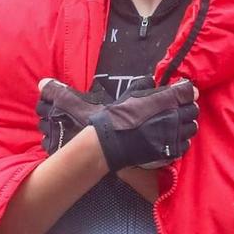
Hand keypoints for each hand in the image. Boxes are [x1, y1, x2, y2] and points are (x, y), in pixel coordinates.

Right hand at [42, 78, 198, 171]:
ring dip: (187, 126)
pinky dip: (182, 144)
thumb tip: (42, 83)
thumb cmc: (102, 126)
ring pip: (191, 126)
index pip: (184, 90)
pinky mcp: (169, 150)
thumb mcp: (90, 105)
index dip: (186, 91)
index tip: (185, 92)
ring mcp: (170, 133)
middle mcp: (165, 114)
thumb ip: (70, 94)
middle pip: (191, 108)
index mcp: (153, 99)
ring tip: (179, 127)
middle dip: (188, 109)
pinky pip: (185, 145)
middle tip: (181, 111)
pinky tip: (174, 143)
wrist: (106, 150)